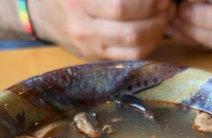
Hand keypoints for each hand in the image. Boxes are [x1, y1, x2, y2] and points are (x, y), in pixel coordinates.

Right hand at [30, 0, 172, 59]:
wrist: (44, 13)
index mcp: (79, 2)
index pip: (120, 7)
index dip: (148, 2)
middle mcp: (82, 28)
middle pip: (131, 31)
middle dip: (158, 17)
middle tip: (167, 4)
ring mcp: (90, 47)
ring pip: (134, 48)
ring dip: (158, 32)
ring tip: (165, 15)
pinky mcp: (98, 58)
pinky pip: (131, 57)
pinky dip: (150, 44)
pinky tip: (156, 30)